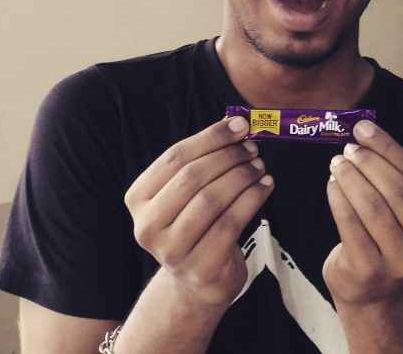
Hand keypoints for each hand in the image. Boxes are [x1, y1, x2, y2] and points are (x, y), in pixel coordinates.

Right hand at [124, 117, 273, 305]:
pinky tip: (265, 186)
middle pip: (193, 177)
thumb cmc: (194, 224)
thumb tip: (234, 122)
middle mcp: (147, 226)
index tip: (240, 124)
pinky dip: (253, 198)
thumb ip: (202, 160)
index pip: (175, 157)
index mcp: (137, 198)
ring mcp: (171, 250)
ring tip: (260, 166)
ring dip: (242, 176)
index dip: (211, 137)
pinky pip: (231, 222)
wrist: (197, 281)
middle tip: (253, 147)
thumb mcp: (185, 193)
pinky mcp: (200, 266)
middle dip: (228, 157)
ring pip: (212, 199)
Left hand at [323, 120, 402, 305]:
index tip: (364, 128)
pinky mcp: (371, 271)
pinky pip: (351, 225)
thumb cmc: (388, 236)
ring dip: (351, 178)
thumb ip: (395, 175)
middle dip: (369, 162)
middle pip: (397, 191)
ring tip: (338, 163)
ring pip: (373, 207)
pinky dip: (338, 198)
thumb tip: (365, 131)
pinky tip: (332, 185)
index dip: (389, 148)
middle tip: (349, 148)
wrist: (372, 289)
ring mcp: (402, 263)